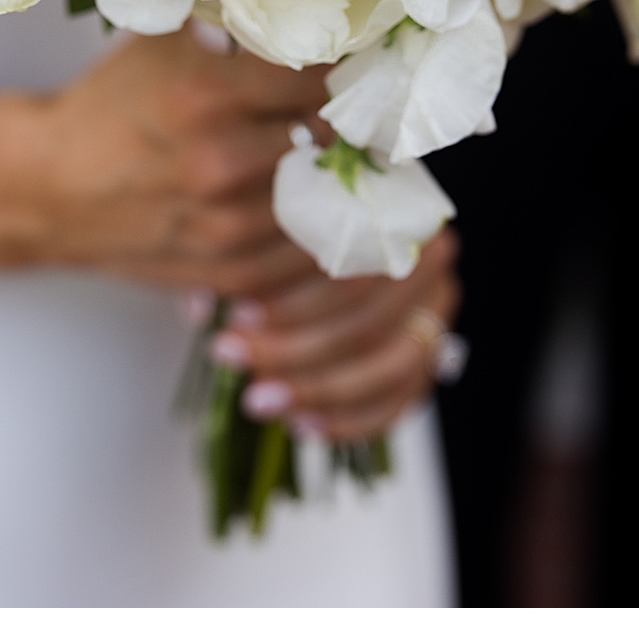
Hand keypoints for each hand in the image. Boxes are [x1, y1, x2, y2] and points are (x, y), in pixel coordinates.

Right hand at [9, 23, 329, 296]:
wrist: (46, 188)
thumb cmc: (114, 104)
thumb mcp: (165, 42)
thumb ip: (236, 22)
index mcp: (204, 95)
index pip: (319, 71)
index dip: (347, 61)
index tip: (359, 55)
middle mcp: (220, 163)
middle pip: (335, 133)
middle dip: (350, 116)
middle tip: (362, 103)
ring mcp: (228, 225)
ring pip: (332, 193)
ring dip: (344, 171)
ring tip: (345, 148)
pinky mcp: (233, 269)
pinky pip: (314, 251)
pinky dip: (329, 226)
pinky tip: (326, 200)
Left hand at [207, 227, 461, 440]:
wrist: (344, 250)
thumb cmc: (291, 238)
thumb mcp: (271, 237)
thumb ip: (248, 267)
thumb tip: (201, 308)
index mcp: (395, 215)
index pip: (350, 267)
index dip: (291, 301)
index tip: (235, 319)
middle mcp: (428, 259)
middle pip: (368, 319)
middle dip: (293, 351)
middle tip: (236, 362)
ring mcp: (437, 309)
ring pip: (389, 364)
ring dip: (319, 389)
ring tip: (259, 401)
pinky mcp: (434, 353)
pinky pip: (402, 398)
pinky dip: (352, 419)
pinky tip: (302, 423)